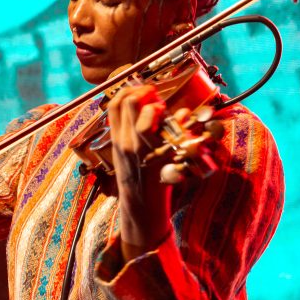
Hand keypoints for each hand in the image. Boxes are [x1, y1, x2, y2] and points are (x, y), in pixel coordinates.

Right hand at [106, 84, 172, 260]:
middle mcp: (125, 144)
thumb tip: (148, 105)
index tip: (144, 89)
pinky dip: (180, 122)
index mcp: (115, 139)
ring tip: (164, 112)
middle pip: (129, 102)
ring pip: (145, 117)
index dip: (131, 88)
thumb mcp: (125, 153)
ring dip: (158, 108)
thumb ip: (130, 130)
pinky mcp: (160, 162)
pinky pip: (170, 136)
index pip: (115, 103)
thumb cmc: (137, 180)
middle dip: (147, 92)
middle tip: (158, 98)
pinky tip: (184, 118)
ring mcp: (142, 153)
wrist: (140, 211)